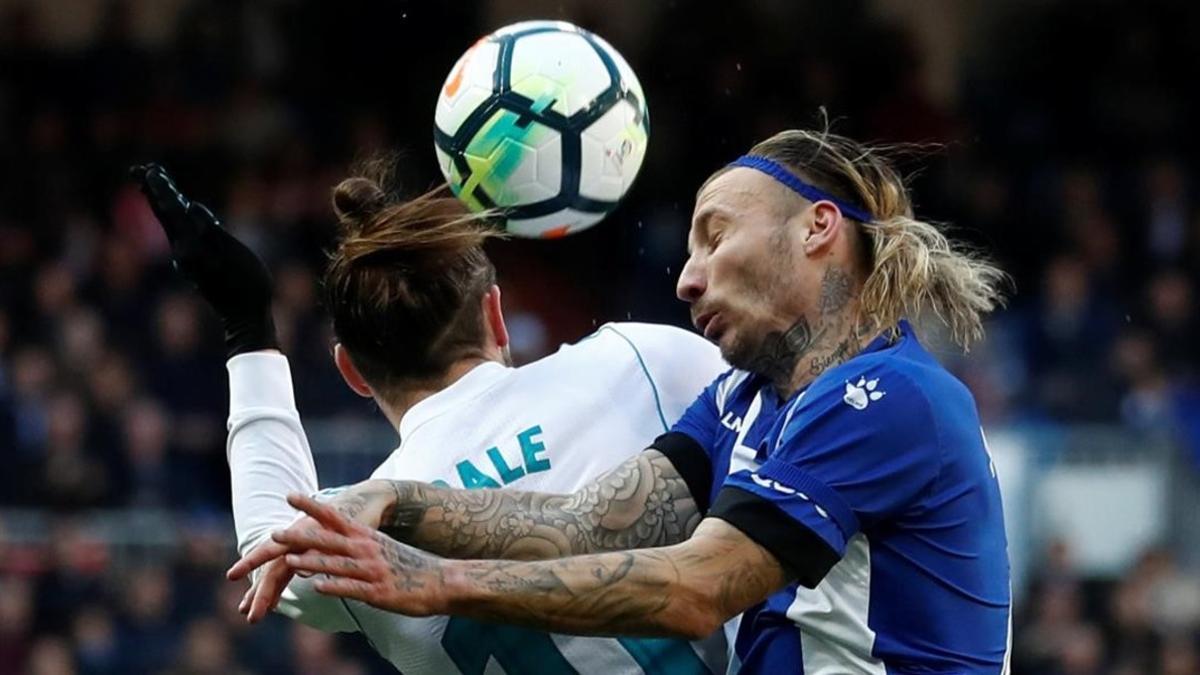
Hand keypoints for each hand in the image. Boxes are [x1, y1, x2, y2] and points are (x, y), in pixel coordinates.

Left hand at [129, 163, 277, 357]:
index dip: (161, 189)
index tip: (150, 170)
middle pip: (165, 216)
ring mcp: (188, 259)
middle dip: (154, 193)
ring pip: (171, 225)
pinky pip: (181, 234)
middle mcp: (183, 251)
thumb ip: (210, 227)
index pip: (171, 210)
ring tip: (155, 187)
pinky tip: (179, 213)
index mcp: (190, 245)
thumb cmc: (246, 284)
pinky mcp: (195, 265)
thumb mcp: (233, 252)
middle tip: (141, 171)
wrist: (245, 317)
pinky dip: (176, 218)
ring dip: (163, 204)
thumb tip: (191, 208)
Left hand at [243, 494, 447, 619]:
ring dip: (311, 562)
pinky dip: (333, 586)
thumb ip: (358, 543)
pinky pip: (351, 588)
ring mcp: (372, 570)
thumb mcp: (382, 547)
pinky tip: (317, 588)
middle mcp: (367, 548)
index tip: (289, 495)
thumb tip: (336, 539)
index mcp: (366, 536)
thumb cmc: (409, 565)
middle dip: (300, 537)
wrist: (441, 580)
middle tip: (275, 532)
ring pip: (336, 564)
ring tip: (289, 562)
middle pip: (328, 540)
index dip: (310, 505)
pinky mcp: (378, 591)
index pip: (333, 516)